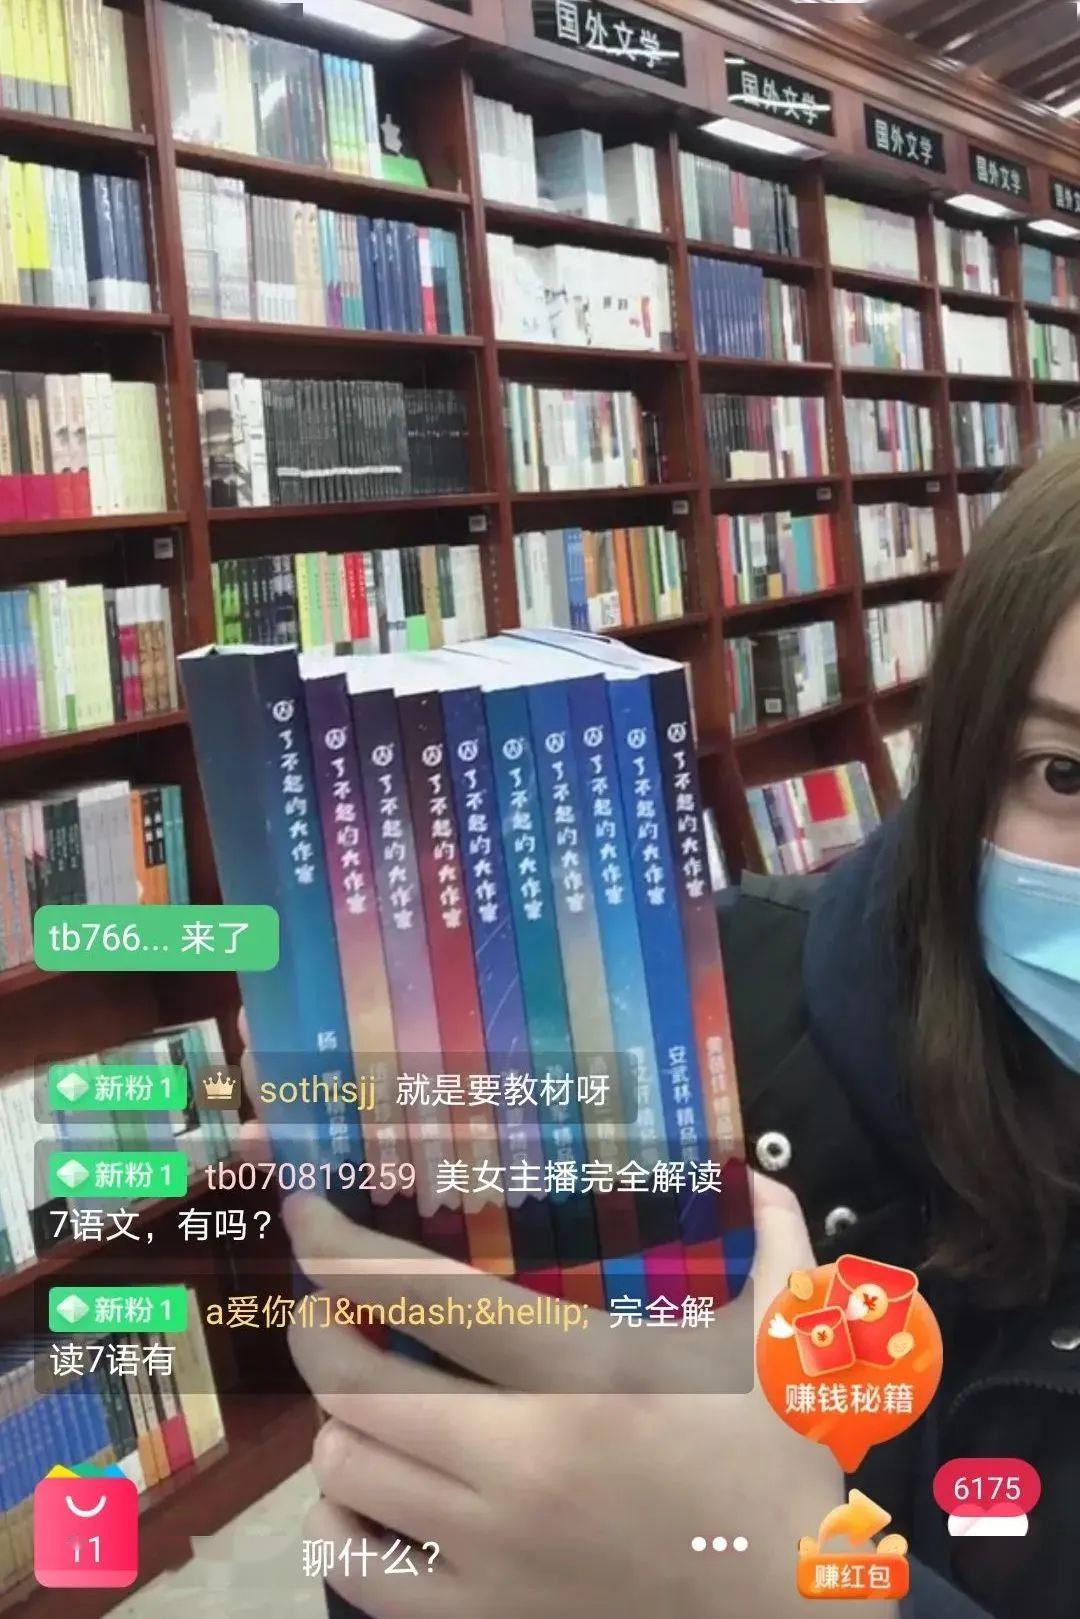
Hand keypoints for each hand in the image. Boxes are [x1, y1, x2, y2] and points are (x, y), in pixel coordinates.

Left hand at [281, 1180, 871, 1618]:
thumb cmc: (773, 1472)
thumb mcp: (786, 1348)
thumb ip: (777, 1244)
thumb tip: (765, 1172)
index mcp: (585, 1373)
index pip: (426, 1296)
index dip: (343, 1249)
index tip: (306, 1217)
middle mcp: (521, 1458)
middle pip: (354, 1385)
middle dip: (318, 1335)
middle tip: (326, 1312)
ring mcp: (492, 1549)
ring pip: (345, 1472)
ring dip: (339, 1428)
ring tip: (363, 1406)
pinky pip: (358, 1571)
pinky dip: (343, 1528)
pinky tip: (371, 1502)